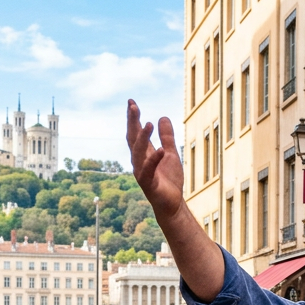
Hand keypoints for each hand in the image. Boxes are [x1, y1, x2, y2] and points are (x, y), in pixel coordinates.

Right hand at [127, 100, 186, 220]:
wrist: (173, 203)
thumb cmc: (169, 180)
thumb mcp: (171, 153)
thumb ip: (167, 137)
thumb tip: (162, 117)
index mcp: (143, 153)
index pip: (135, 132)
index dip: (133, 117)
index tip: (131, 101)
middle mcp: (139, 161)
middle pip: (132, 139)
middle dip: (132, 122)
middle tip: (133, 106)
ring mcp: (142, 172)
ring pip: (138, 153)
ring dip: (142, 138)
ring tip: (148, 124)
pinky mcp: (148, 184)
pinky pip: (148, 171)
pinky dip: (154, 161)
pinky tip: (161, 151)